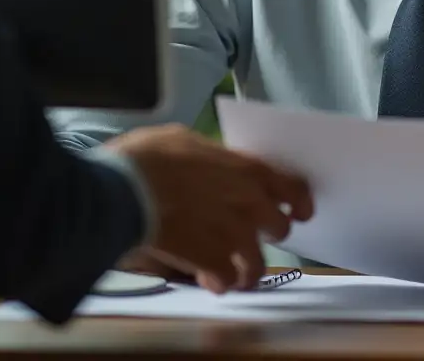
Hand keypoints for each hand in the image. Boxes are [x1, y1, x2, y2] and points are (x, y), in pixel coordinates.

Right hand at [104, 124, 312, 294]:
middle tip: (250, 237)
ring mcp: (233, 236)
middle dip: (267, 234)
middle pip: (280, 228)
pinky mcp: (211, 263)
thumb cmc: (148, 158)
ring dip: (246, 270)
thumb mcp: (183, 140)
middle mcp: (249, 204)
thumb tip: (213, 161)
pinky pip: (227, 280)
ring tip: (232, 273)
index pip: (294, 188)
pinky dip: (218, 282)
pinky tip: (206, 280)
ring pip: (257, 264)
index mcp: (247, 170)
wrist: (123, 194)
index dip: (300, 202)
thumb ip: (211, 156)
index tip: (300, 212)